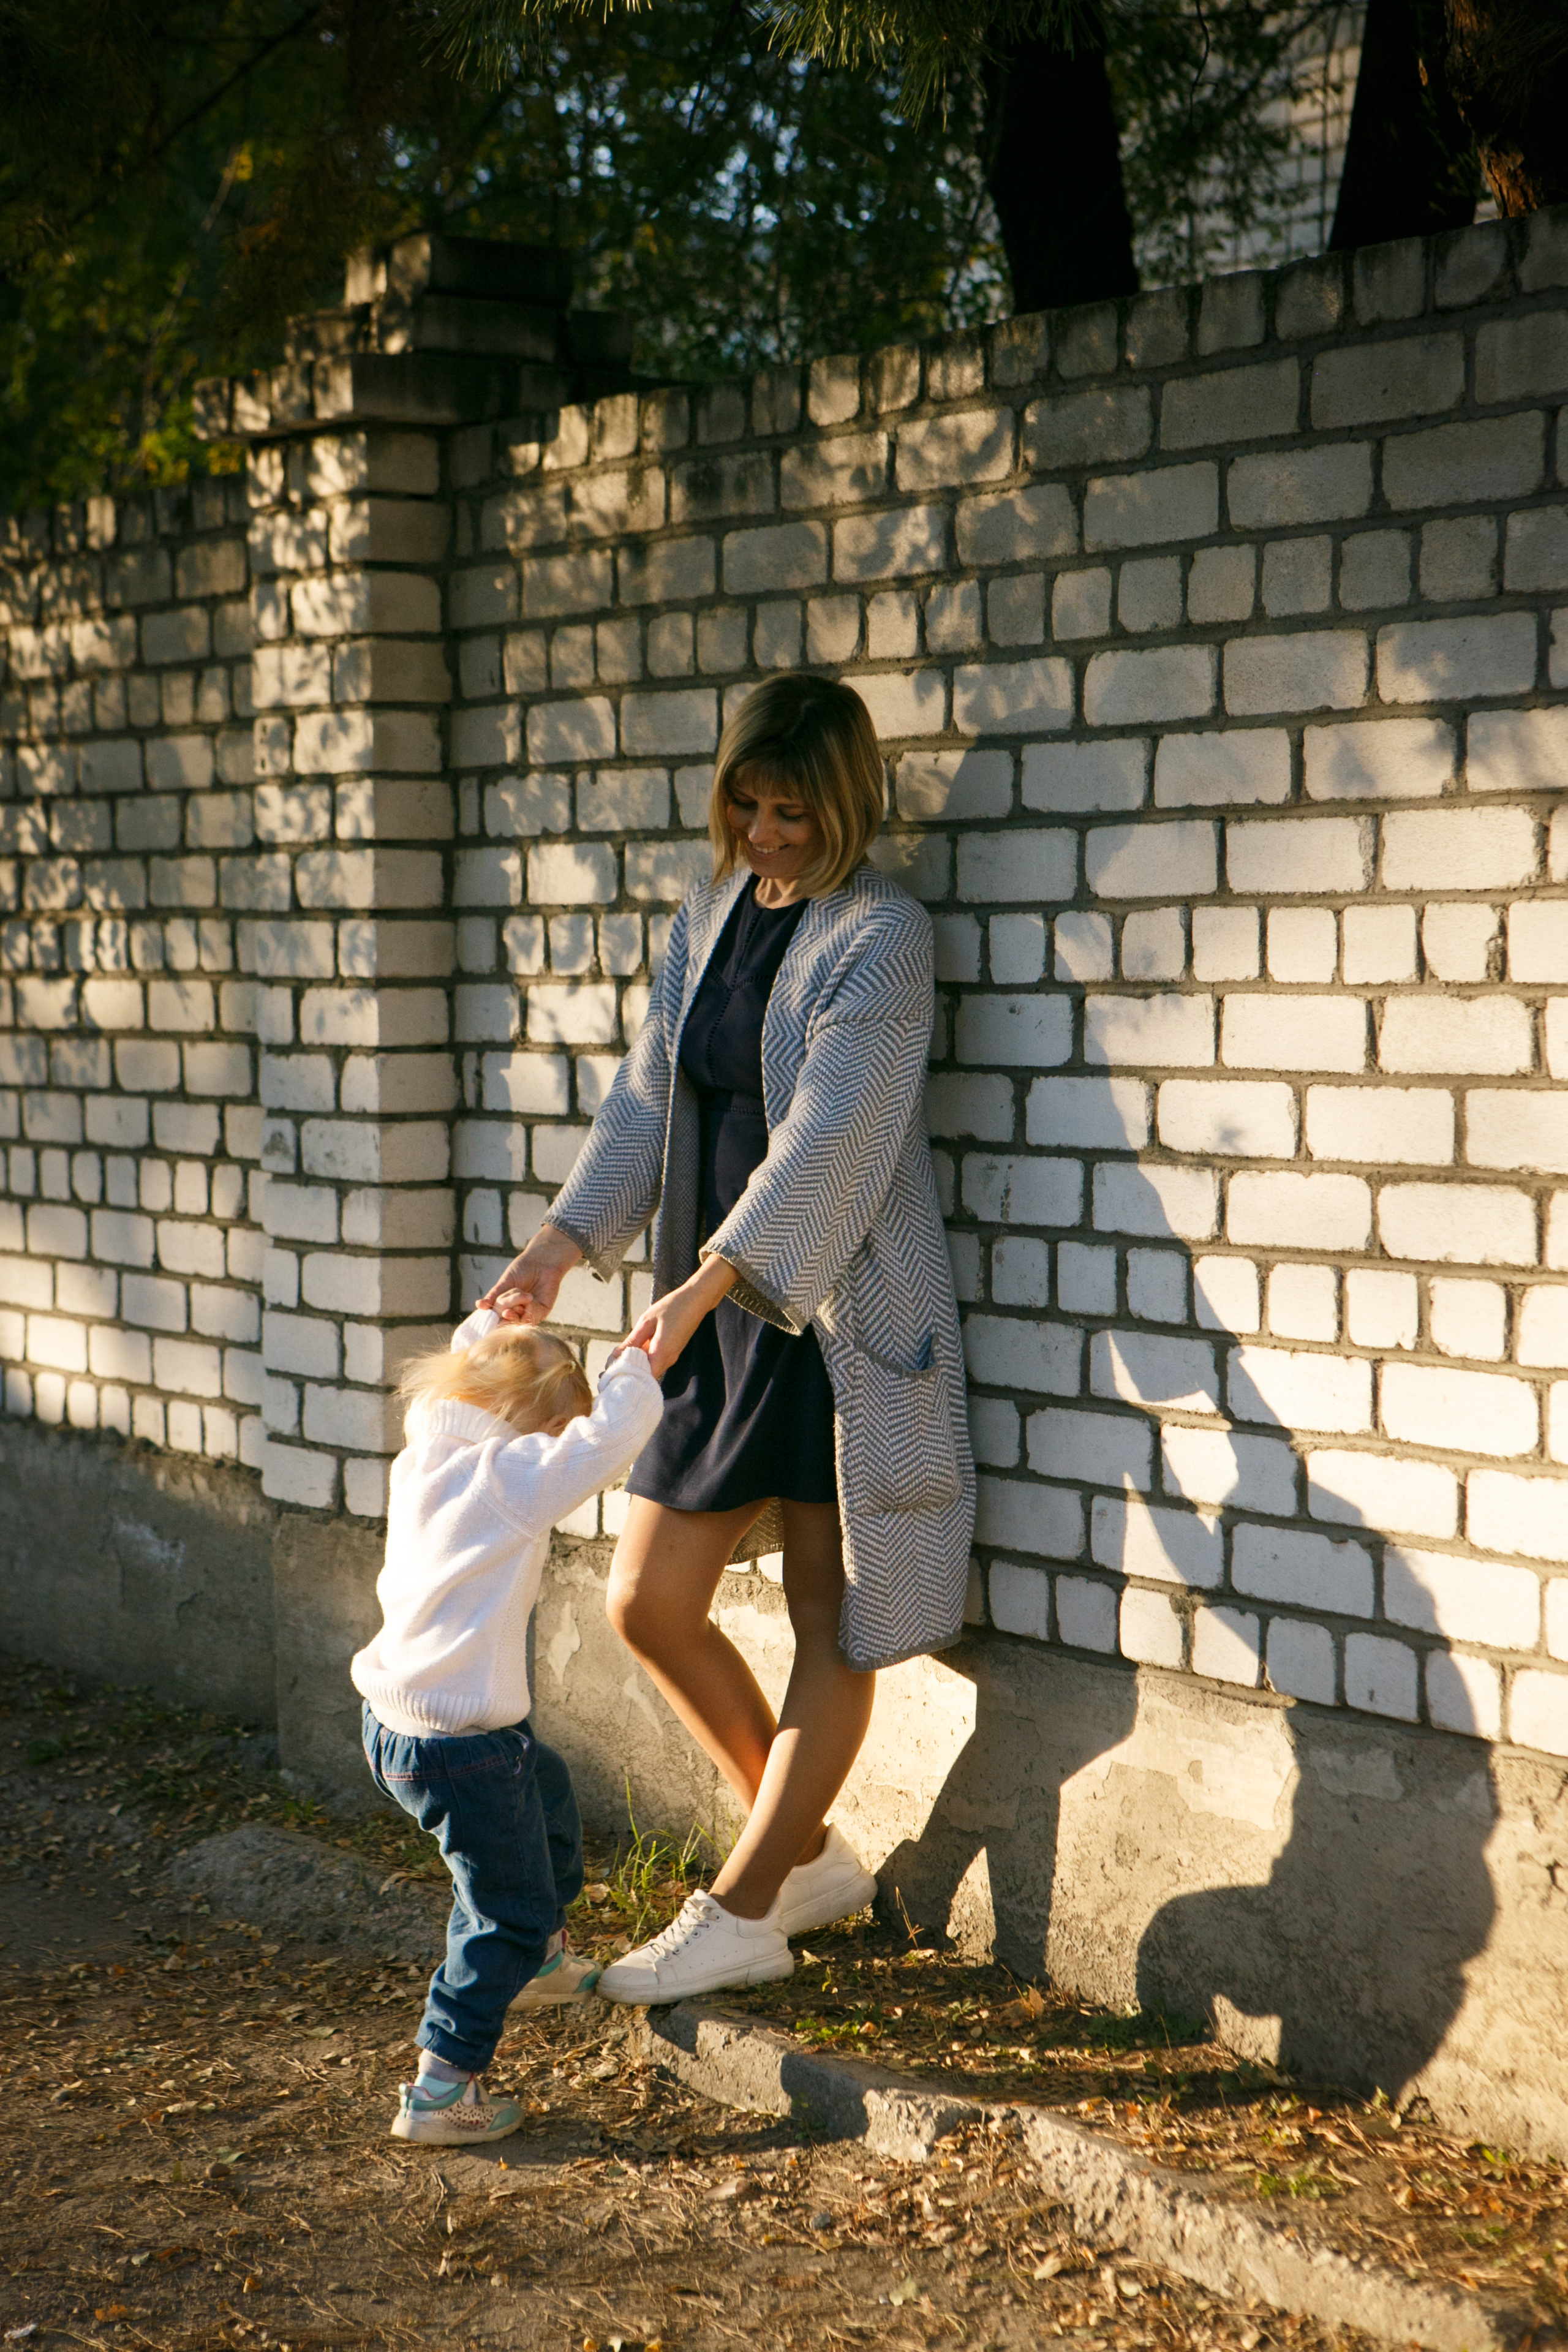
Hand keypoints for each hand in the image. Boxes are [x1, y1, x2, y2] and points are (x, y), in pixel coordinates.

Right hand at [476, 1226, 582, 1324]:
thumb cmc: (522, 1269)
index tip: (492, 1314)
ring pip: (518, 1321)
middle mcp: (516, 1312)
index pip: (496, 1319)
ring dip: (517, 1310)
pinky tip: (530, 1297)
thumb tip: (478, 1305)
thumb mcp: (504, 1283)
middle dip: (506, 1314)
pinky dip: (529, 1310)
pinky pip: (531, 1319)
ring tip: (523, 1295)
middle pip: (506, 1322)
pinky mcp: (541, 1312)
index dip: (494, 1320)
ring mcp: (528, 1314)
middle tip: (506, 1309)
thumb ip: (493, 1296)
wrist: (542, 1260)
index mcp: (505, 1306)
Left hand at [624, 1253, 736, 1377]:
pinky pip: (655, 1361)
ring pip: (650, 1369)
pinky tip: (635, 1350)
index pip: (642, 1377)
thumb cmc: (673, 1307)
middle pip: (646, 1376)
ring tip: (620, 1358)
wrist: (697, 1300)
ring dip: (636, 1365)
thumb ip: (632, 1341)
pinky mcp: (672, 1353)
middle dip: (629, 1373)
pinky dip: (644, 1359)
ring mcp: (672, 1357)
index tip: (612, 1373)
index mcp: (662, 1352)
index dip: (627, 1377)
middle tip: (611, 1367)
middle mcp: (669, 1359)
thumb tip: (615, 1357)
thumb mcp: (647, 1321)